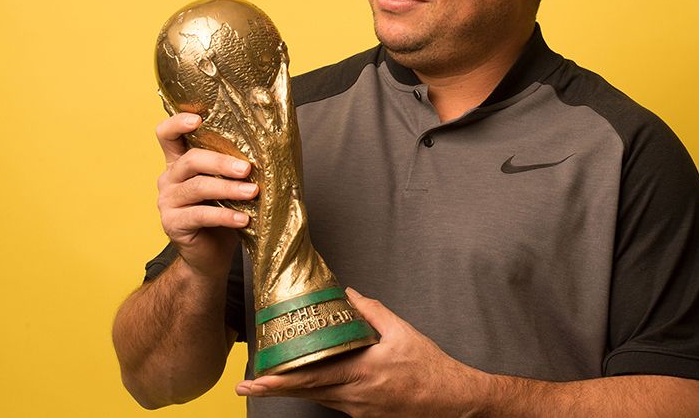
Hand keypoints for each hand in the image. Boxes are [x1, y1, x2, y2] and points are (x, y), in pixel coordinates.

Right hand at [156, 112, 258, 279]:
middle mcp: (169, 178)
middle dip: (221, 162)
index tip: (199, 118)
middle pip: (190, 160)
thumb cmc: (223, 213)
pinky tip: (244, 219)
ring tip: (253, 192)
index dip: (178, 123)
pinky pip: (200, 215)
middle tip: (247, 169)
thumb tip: (270, 145)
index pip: (167, 135)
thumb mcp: (228, 185)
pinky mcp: (172, 224)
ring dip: (228, 189)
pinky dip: (225, 215)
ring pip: (198, 187)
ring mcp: (167, 202)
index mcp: (178, 163)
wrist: (210, 256)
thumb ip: (233, 166)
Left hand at [235, 288, 488, 416]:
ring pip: (318, 397)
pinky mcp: (363, 417)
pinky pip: (334, 402)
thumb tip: (348, 293)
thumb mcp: (403, 332)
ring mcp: (358, 410)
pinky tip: (312, 381)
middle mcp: (355, 396)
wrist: (452, 402)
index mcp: (362, 372)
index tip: (256, 378)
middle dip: (273, 388)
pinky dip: (319, 390)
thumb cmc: (430, 368)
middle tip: (247, 382)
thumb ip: (372, 311)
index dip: (280, 380)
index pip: (311, 378)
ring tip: (270, 379)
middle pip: (305, 392)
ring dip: (294, 389)